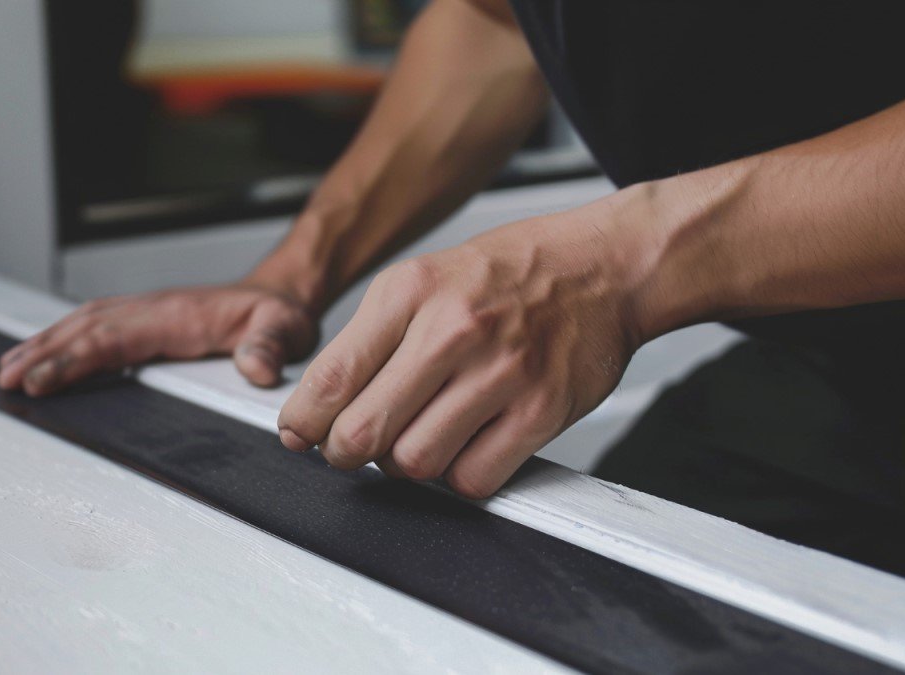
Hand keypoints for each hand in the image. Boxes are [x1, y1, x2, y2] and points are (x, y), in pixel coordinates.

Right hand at [0, 283, 317, 395]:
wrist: (281, 295)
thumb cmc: (279, 314)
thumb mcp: (284, 329)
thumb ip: (268, 347)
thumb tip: (256, 368)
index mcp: (176, 316)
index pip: (113, 338)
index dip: (75, 359)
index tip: (42, 379)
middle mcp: (154, 310)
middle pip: (86, 329)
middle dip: (43, 354)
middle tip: (7, 379)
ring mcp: (147, 313)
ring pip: (84, 324)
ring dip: (45, 344)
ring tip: (8, 368)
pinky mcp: (147, 320)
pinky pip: (96, 326)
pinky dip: (64, 338)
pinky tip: (43, 352)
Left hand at [276, 205, 645, 498]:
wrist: (604, 267)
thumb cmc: (510, 275)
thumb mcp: (425, 280)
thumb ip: (369, 341)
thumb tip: (315, 412)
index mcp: (412, 291)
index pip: (330, 376)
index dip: (303, 422)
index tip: (300, 435)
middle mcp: (454, 329)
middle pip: (363, 431)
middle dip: (345, 452)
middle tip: (352, 448)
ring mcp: (502, 372)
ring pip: (415, 462)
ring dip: (405, 464)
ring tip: (417, 437)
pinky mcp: (542, 411)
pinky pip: (474, 478)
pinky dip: (459, 475)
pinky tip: (463, 446)